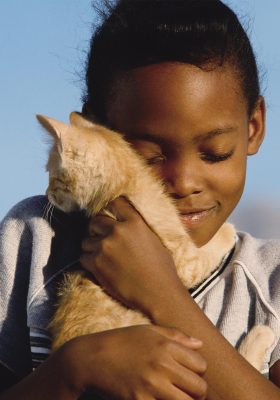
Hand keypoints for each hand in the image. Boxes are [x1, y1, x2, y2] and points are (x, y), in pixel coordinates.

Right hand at [63, 325, 206, 399]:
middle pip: (199, 389)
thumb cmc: (122, 342)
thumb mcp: (148, 331)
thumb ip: (176, 336)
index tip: (188, 372)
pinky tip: (156, 398)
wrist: (92, 358)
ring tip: (174, 396)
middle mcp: (161, 366)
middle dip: (196, 392)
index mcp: (165, 346)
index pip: (201, 365)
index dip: (198, 371)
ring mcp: (151, 386)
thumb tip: (199, 344)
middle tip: (185, 390)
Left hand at [80, 197, 185, 315]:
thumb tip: (129, 224)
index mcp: (135, 222)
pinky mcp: (96, 263)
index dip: (111, 209)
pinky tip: (100, 268)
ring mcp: (105, 246)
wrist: (158, 294)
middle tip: (103, 239)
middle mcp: (118, 230)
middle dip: (97, 229)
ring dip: (92, 247)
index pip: (116, 203)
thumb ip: (138, 229)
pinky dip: (89, 262)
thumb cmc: (162, 270)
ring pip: (86, 240)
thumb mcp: (155, 240)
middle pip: (96, 220)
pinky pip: (83, 257)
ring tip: (103, 257)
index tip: (110, 216)